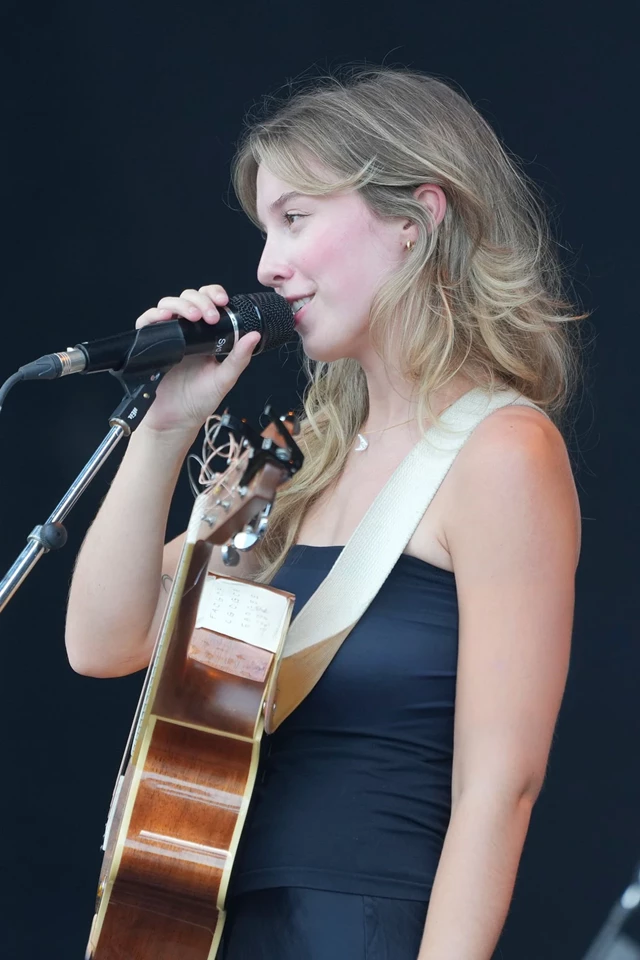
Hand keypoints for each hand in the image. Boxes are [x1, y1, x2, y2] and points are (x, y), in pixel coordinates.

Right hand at [134, 283, 260, 434]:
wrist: (176, 421)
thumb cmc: (199, 401)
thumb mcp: (224, 378)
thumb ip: (239, 358)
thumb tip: (254, 335)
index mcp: (205, 335)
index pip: (207, 302)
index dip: (213, 294)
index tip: (223, 302)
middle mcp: (185, 332)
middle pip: (188, 298)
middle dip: (200, 300)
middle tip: (211, 316)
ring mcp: (167, 336)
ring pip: (168, 305)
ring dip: (181, 304)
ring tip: (193, 317)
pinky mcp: (149, 344)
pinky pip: (146, 322)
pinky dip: (153, 315)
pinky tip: (165, 318)